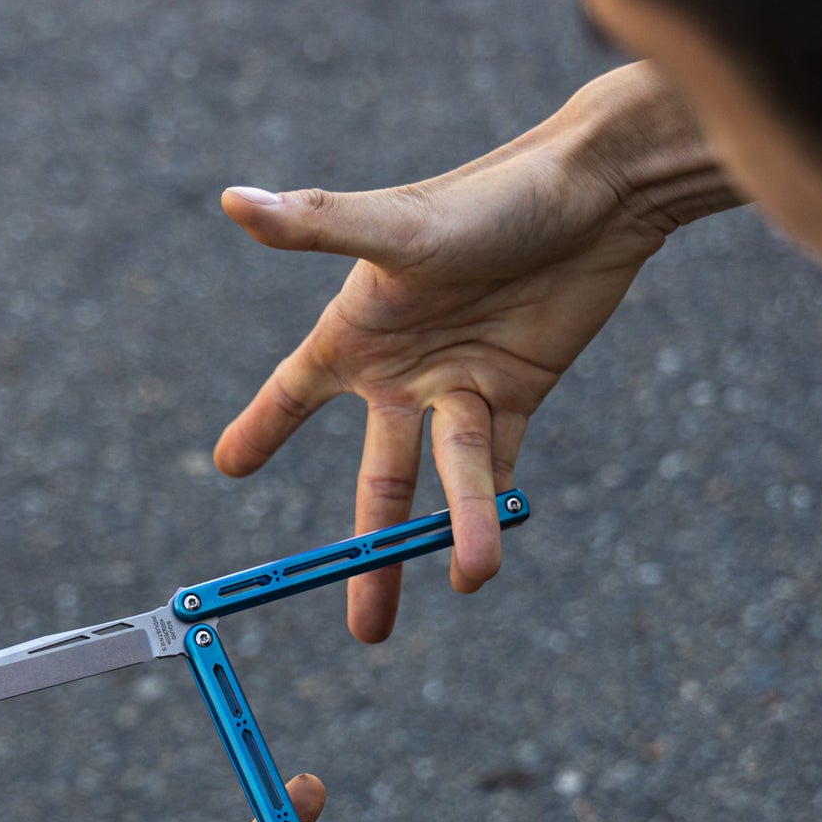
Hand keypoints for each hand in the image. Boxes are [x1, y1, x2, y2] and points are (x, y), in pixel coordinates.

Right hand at [216, 63, 736, 641]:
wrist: (594, 190)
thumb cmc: (488, 196)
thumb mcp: (398, 225)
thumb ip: (314, 225)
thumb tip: (231, 199)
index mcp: (358, 331)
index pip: (293, 394)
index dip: (261, 430)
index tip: (227, 467)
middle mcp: (402, 369)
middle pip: (375, 481)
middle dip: (365, 553)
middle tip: (363, 631)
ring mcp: (460, 385)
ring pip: (446, 481)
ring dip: (455, 533)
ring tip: (467, 584)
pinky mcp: (516, 391)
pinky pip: (499, 466)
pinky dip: (493, 510)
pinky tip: (486, 558)